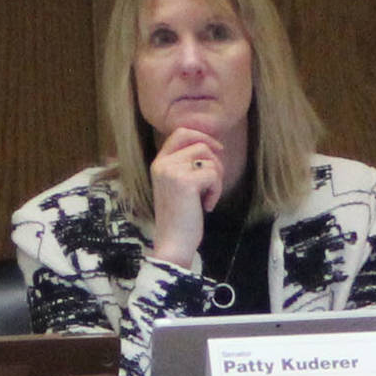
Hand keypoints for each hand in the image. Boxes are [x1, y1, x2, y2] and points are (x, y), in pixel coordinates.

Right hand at [148, 125, 225, 268]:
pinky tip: (207, 205)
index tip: (217, 151)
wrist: (173, 241)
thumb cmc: (179, 216)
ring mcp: (171, 171)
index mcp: (158, 163)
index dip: (202, 136)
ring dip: (216, 178)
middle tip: (213, 181)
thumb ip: (186, 164)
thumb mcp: (178, 184)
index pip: (180, 133)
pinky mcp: (185, 182)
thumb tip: (211, 144)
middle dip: (214, 161)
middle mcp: (162, 164)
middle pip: (200, 144)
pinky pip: (213, 175)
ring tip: (207, 196)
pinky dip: (216, 191)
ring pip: (209, 159)